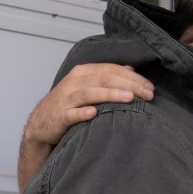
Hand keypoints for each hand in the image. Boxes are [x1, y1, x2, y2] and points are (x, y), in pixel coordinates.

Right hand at [25, 63, 154, 146]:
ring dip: (110, 94)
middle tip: (148, 94)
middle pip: (104, 79)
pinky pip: (72, 114)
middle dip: (129, 85)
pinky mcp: (59, 116)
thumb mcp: (87, 85)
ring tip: (129, 98)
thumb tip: (131, 70)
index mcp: (83, 72)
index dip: (133, 77)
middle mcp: (74, 82)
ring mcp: (65, 99)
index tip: (150, 88)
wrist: (41, 123)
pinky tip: (94, 114)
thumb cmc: (69, 104)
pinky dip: (83, 113)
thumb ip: (107, 76)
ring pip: (90, 93)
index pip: (112, 70)